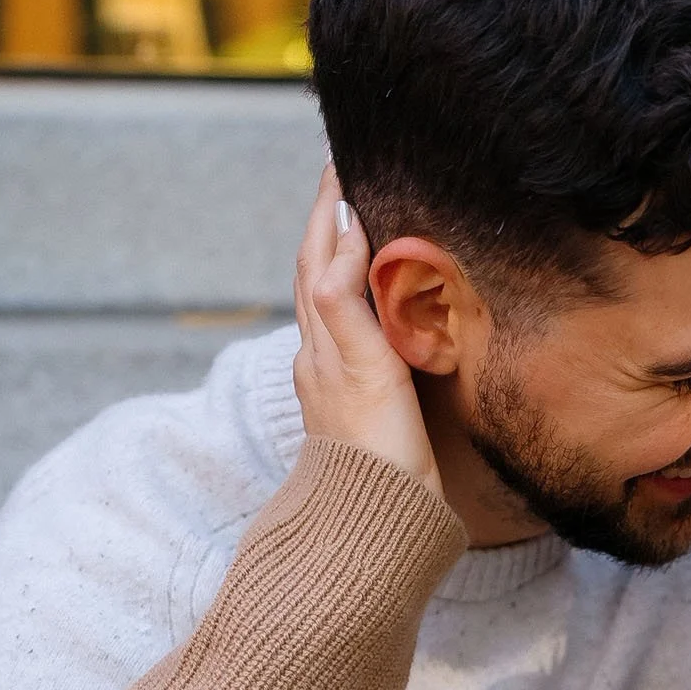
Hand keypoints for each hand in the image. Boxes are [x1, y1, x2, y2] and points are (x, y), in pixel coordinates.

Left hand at [293, 167, 441, 494]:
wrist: (374, 527)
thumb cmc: (376, 453)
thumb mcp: (363, 367)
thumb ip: (347, 299)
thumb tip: (343, 230)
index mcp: (323, 341)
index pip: (318, 255)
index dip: (328, 209)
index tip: (340, 162)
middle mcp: (320, 355)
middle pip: (315, 272)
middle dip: (326, 223)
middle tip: (344, 180)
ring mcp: (334, 381)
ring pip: (327, 303)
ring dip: (336, 259)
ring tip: (356, 226)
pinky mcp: (354, 405)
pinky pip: (346, 334)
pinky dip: (354, 300)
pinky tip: (371, 305)